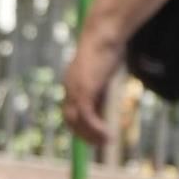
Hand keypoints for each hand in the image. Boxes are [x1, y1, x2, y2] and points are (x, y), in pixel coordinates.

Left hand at [61, 30, 123, 149]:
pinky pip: (87, 116)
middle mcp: (70, 87)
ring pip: (76, 121)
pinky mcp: (84, 90)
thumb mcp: (104, 72)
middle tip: (101, 143)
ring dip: (90, 135)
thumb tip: (108, 98)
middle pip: (70, 118)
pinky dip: (96, 128)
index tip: (95, 134)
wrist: (104, 35)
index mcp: (73, 83)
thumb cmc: (107, 48)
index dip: (81, 124)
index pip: (72, 110)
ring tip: (107, 143)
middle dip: (84, 134)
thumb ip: (102, 86)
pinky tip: (108, 135)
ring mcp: (75, 89)